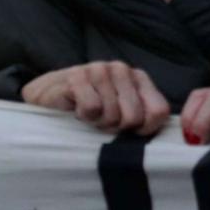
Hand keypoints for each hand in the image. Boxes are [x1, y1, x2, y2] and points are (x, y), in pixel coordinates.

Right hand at [20, 62, 169, 134]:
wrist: (46, 98)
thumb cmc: (87, 110)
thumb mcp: (120, 115)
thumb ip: (143, 120)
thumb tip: (163, 140)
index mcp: (138, 78)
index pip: (158, 111)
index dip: (143, 129)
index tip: (126, 131)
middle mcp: (121, 69)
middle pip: (134, 117)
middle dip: (115, 127)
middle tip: (99, 121)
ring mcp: (99, 69)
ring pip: (112, 114)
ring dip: (96, 123)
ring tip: (86, 115)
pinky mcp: (77, 76)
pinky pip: (92, 109)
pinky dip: (82, 116)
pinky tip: (74, 109)